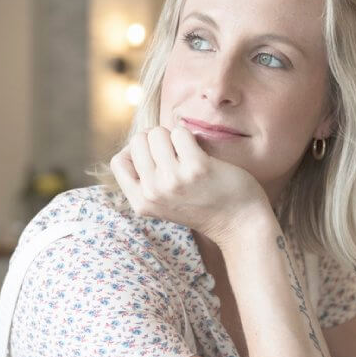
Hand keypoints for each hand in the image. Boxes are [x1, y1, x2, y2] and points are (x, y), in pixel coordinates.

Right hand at [110, 125, 269, 247]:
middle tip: (175, 154)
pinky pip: (181, 133)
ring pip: (157, 133)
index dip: (135, 152)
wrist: (238, 223)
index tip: (155, 157)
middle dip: (156, 139)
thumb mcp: (163, 202)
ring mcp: (173, 180)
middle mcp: (153, 192)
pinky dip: (190, 136)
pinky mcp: (196, 168)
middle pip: (138, 141)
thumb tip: (138, 141)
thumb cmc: (201, 204)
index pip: (118, 161)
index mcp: (141, 203)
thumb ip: (145, 179)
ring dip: (173, 136)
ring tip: (188, 154)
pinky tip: (201, 153)